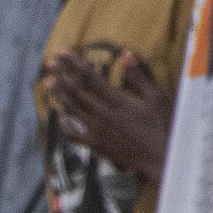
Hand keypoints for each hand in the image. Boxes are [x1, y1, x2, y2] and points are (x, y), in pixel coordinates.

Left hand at [46, 50, 170, 177]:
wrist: (162, 159)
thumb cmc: (163, 127)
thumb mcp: (156, 98)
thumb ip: (139, 76)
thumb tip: (126, 54)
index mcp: (117, 100)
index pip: (90, 77)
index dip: (74, 64)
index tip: (62, 53)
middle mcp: (104, 114)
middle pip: (77, 92)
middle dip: (61, 75)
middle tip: (49, 64)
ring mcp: (99, 131)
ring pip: (74, 110)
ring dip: (60, 95)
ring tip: (48, 83)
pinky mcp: (99, 145)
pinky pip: (76, 136)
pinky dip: (66, 127)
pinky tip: (60, 119)